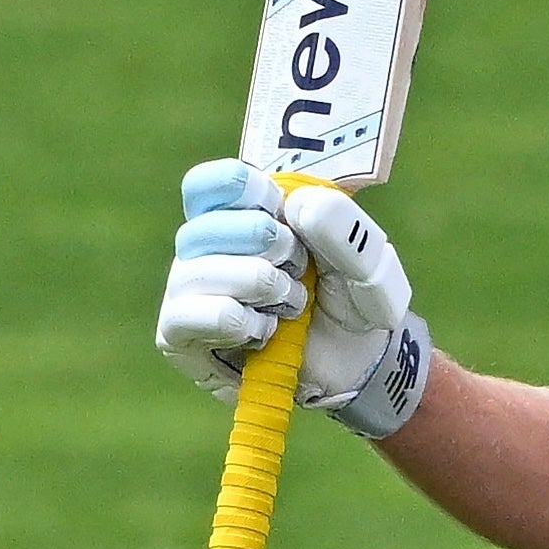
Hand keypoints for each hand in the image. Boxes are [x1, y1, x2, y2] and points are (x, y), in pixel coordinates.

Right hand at [155, 162, 430, 438]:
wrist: (357, 364)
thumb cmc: (351, 301)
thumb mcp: (367, 262)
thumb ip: (342, 227)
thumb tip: (295, 205)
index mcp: (239, 212)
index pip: (207, 184)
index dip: (243, 191)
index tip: (283, 210)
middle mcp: (205, 246)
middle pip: (205, 225)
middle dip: (268, 245)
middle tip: (302, 268)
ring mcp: (188, 288)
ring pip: (197, 270)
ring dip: (259, 286)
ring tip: (292, 303)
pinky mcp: (180, 333)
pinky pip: (187, 315)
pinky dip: (237, 322)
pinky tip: (264, 331)